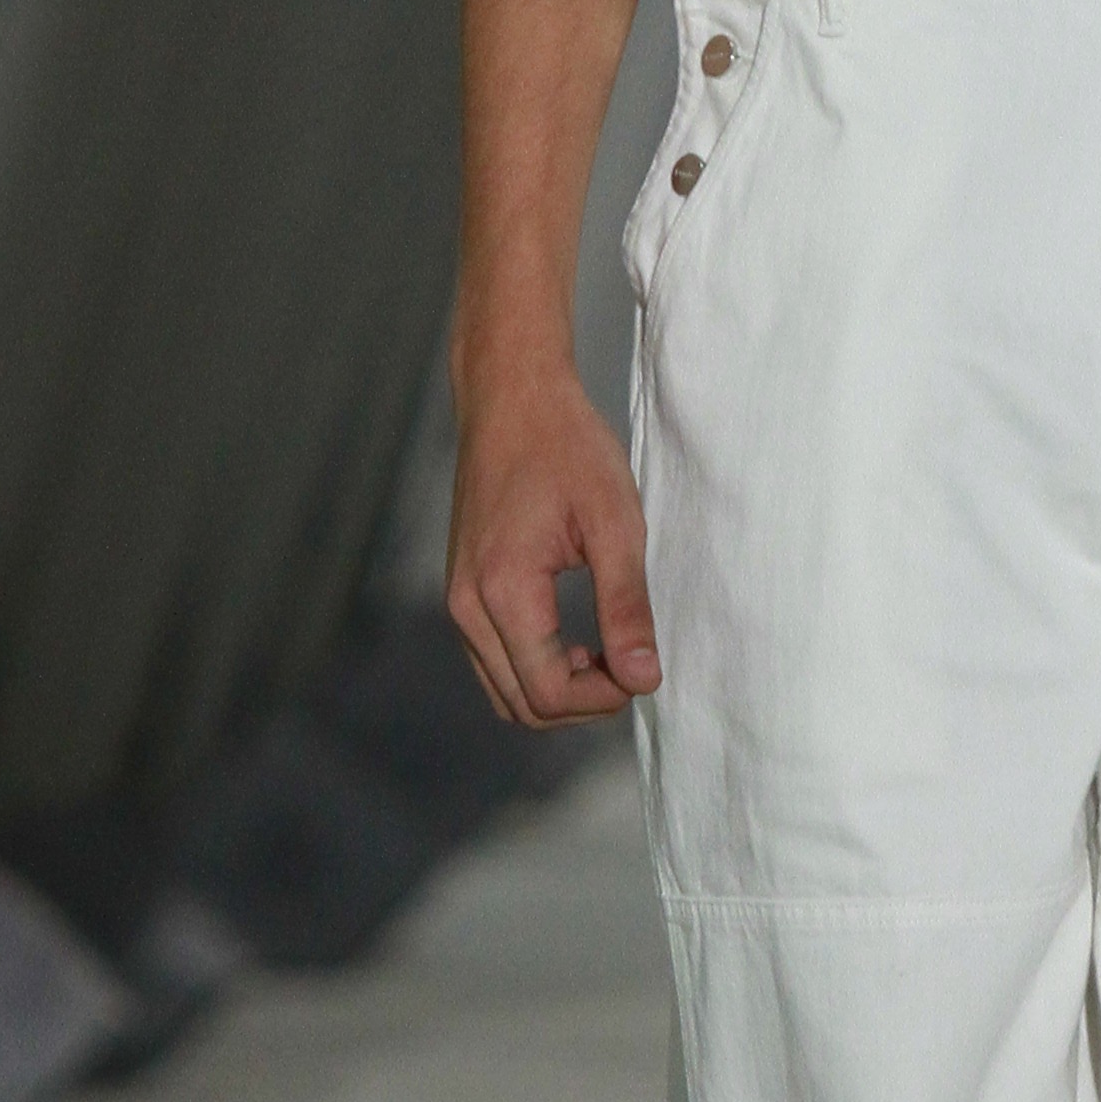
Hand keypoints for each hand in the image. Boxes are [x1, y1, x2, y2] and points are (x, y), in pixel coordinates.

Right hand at [448, 360, 660, 724]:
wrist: (511, 397)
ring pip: (502, 690)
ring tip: (604, 651)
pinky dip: (533, 668)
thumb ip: (626, 606)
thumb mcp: (614, 524)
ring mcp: (457, 600)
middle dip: (581, 702)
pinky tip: (573, 639)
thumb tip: (643, 679)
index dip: (602, 699)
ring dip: (556, 689)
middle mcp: (466, 606)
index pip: (547, 692)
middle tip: (629, 664)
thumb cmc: (566, 447)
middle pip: (520, 704)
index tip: (642, 670)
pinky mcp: (461, 590)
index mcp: (503, 591)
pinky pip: (492, 660)